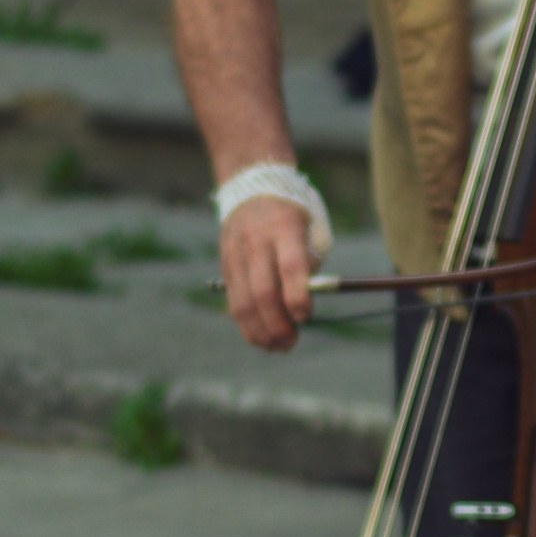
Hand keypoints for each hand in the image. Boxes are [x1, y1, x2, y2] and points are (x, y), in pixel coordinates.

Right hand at [222, 194, 321, 352]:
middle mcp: (256, 242)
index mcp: (284, 227)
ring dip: (260, 332)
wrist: (252, 189)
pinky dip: (247, 325)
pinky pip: (233, 302)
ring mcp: (236, 254)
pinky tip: (261, 338)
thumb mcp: (310, 228)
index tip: (305, 317)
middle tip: (291, 343)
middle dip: (278, 324)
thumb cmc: (292, 215)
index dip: (297, 296)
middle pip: (263, 291)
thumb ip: (310, 263)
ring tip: (278, 347)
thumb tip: (304, 304)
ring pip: (243, 302)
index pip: (290, 266)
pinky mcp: (225, 266)